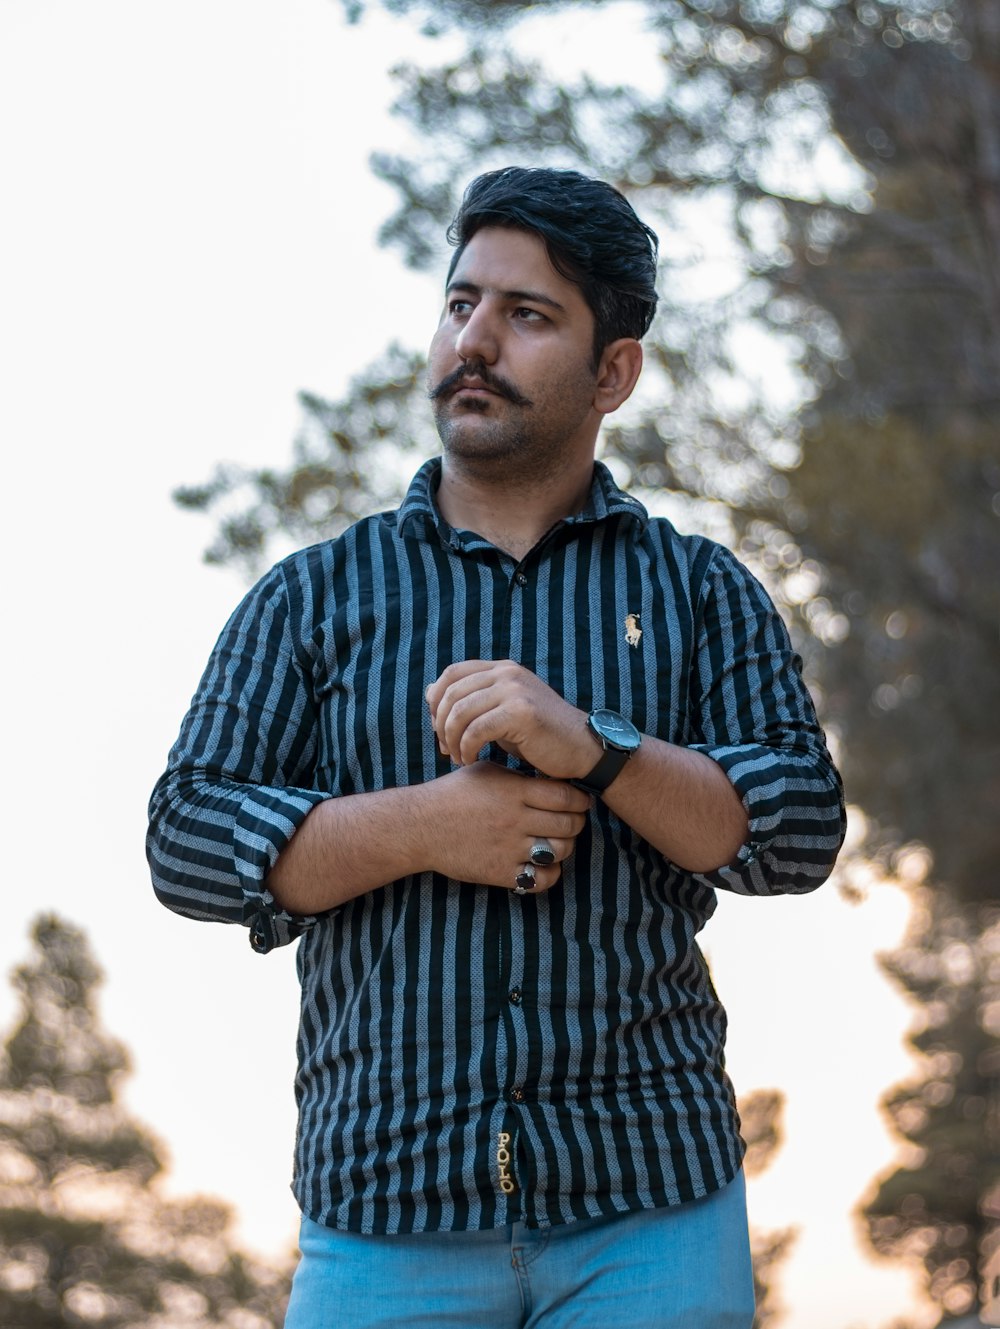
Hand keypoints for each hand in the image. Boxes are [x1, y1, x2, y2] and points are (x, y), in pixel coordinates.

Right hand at [423, 760, 590, 893]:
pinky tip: (541, 864)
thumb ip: (520, 777)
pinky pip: (542, 879)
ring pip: (561, 851)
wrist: (421, 825)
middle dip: (576, 822)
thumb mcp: (487, 772)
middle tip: (570, 821)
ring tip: (555, 841)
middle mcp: (516, 819)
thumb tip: (551, 778)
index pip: (567, 796)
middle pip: (570, 824)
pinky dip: (549, 873)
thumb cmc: (453, 794)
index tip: (579, 802)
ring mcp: (510, 848)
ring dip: (564, 847)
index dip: (580, 800)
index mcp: (514, 791)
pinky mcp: (501, 872)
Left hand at [426, 660, 595, 779]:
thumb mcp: (502, 713)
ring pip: (460, 711)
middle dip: (440, 724)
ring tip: (457, 757)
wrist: (582, 750)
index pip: (452, 673)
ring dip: (452, 739)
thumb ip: (471, 700)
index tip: (439, 728)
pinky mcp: (521, 712)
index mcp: (502, 669)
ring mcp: (515, 690)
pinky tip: (469, 759)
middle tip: (445, 748)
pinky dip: (466, 748)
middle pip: (451, 692)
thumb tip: (429, 691)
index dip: (437, 701)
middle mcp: (508, 673)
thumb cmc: (540, 737)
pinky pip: (476, 729)